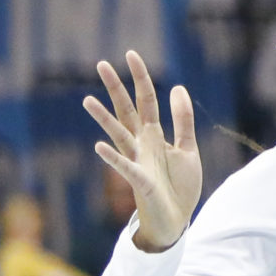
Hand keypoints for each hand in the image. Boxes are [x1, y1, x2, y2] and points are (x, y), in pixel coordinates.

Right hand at [84, 51, 201, 252]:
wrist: (176, 221)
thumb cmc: (179, 186)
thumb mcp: (188, 149)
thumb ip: (183, 121)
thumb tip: (177, 87)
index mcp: (154, 136)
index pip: (146, 101)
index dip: (141, 78)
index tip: (131, 54)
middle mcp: (141, 145)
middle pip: (127, 111)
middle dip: (116, 89)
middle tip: (101, 63)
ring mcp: (138, 162)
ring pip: (118, 136)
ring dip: (104, 119)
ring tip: (87, 100)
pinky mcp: (140, 182)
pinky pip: (125, 168)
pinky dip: (113, 158)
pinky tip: (99, 146)